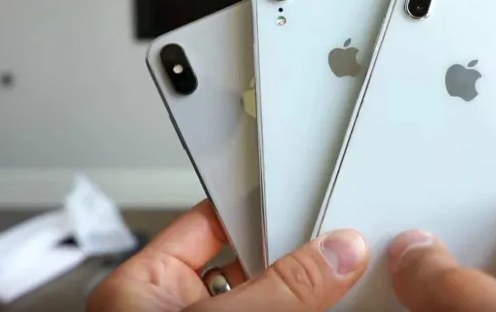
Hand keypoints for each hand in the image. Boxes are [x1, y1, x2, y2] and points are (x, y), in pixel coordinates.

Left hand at [87, 200, 368, 311]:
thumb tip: (336, 254)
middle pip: (253, 267)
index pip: (211, 224)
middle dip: (298, 259)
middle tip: (342, 249)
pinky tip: (342, 310)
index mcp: (144, 291)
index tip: (307, 195)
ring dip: (315, 299)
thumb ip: (278, 291)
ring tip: (351, 283)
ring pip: (276, 305)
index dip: (261, 207)